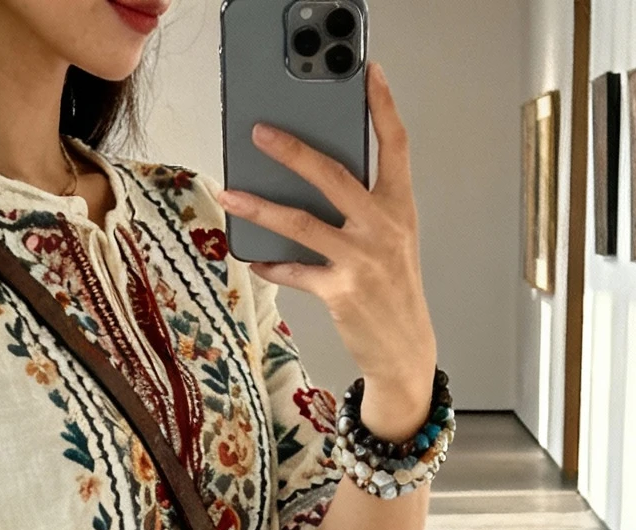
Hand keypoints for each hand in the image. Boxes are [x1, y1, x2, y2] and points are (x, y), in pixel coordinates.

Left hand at [216, 63, 437, 442]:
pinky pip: (295, 270)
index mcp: (399, 208)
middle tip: (260, 132)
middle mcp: (382, 228)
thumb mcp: (391, 239)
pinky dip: (272, 263)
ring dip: (260, 206)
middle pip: (333, 175)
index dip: (383, 107)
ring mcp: (362, 260)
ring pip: (302, 223)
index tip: (369, 74)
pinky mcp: (341, 291)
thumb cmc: (393, 290)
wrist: (405, 350)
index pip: (395, 146)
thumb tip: (313, 178)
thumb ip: (364, 206)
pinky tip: (253, 255)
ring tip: (230, 193)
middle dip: (293, 150)